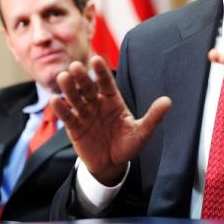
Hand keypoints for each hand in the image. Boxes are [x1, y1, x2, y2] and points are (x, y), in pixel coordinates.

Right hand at [51, 56, 171, 185]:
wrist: (113, 164)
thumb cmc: (128, 145)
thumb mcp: (142, 132)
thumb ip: (153, 117)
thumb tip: (168, 101)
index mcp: (113, 100)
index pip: (106, 82)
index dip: (101, 72)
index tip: (96, 59)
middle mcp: (97, 103)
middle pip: (88, 87)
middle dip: (82, 77)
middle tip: (76, 66)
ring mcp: (85, 114)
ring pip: (75, 98)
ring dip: (69, 88)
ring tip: (63, 77)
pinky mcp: (74, 128)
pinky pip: (68, 117)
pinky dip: (61, 108)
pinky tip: (56, 100)